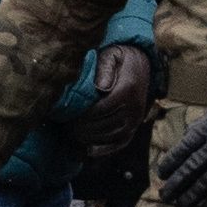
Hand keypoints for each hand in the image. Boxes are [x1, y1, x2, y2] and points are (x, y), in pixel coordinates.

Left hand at [70, 43, 153, 161]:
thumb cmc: (119, 57)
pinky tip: (89, 151)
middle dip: (84, 128)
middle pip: (106, 124)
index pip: (102, 109)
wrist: (140, 60)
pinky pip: (122, 141)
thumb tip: (101, 88)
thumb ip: (104, 69)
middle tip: (66, 127)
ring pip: (113, 134)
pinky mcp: (136, 124)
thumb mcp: (111, 55)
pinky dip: (107, 149)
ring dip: (92, 138)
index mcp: (128, 89)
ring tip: (73, 135)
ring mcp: (137, 117)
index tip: (68, 116)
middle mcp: (135, 106)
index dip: (84, 116)